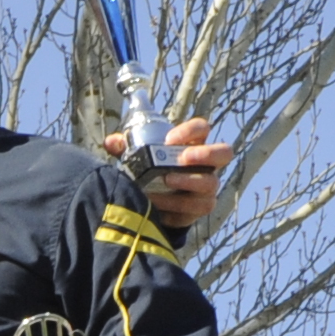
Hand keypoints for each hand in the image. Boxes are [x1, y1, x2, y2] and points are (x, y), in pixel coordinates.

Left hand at [107, 115, 229, 233]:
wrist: (155, 204)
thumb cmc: (150, 171)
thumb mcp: (137, 158)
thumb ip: (125, 148)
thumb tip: (111, 142)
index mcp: (192, 144)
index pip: (202, 128)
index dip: (189, 131)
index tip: (168, 140)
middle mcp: (206, 164)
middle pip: (224, 152)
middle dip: (206, 154)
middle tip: (182, 159)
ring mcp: (207, 186)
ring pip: (210, 183)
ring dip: (187, 182)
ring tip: (165, 182)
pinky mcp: (201, 206)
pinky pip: (198, 207)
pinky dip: (178, 206)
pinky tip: (160, 205)